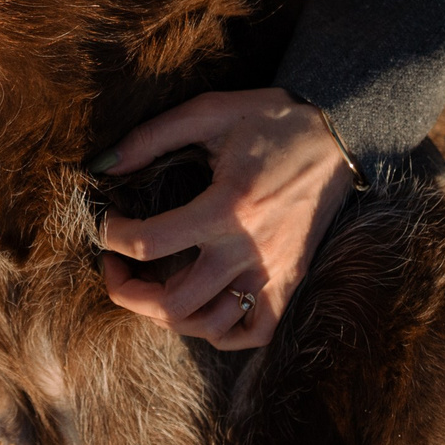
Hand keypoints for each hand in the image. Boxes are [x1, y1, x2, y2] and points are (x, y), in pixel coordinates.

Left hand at [93, 87, 354, 349]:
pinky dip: (219, 331)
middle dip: (127, 291)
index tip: (102, 223)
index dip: (110, 237)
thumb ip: (152, 137)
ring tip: (152, 284)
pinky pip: (253, 333)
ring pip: (208, 326)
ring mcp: (273, 273)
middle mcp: (249, 250)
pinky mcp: (290, 282)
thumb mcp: (210, 111)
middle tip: (114, 266)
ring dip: (166, 314)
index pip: (149, 244)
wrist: (342, 136)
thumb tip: (103, 165)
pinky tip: (198, 305)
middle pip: (172, 303)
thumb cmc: (274, 119)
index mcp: (226, 207)